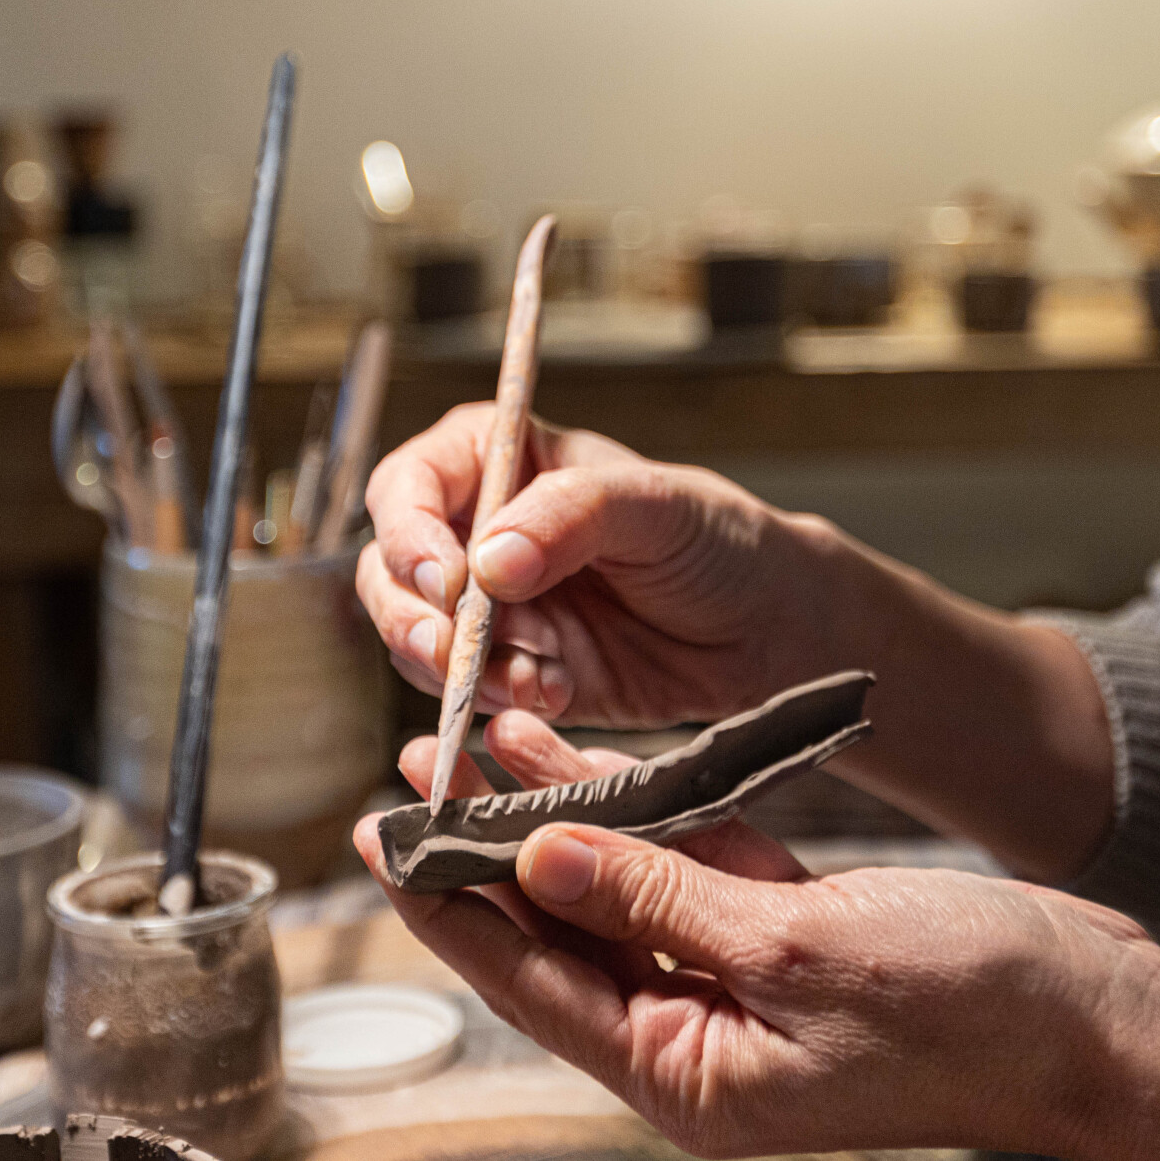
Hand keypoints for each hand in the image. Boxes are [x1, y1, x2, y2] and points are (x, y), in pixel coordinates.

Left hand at [357, 715, 1159, 1160]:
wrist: (1106, 1022)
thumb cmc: (976, 1009)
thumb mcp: (801, 950)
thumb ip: (662, 901)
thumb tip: (537, 860)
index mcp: (691, 1076)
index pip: (534, 981)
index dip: (452, 905)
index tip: (382, 836)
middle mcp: (702, 1038)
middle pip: (561, 933)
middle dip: (484, 850)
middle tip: (411, 767)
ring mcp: (745, 986)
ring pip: (618, 889)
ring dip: (553, 815)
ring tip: (478, 737)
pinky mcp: (790, 934)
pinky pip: (688, 870)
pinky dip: (640, 814)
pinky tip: (591, 758)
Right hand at [359, 405, 855, 729]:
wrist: (769, 632)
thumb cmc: (720, 541)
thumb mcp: (657, 505)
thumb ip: (571, 515)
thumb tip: (490, 560)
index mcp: (502, 460)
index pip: (410, 485)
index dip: (408, 532)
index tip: (443, 579)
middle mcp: (483, 532)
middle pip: (390, 572)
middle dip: (413, 616)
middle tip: (454, 649)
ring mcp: (495, 608)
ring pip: (418, 641)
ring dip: (459, 668)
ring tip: (534, 671)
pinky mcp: (516, 671)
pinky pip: (471, 694)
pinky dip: (502, 700)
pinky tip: (557, 691)